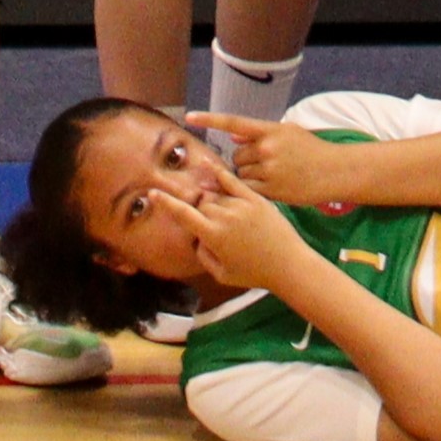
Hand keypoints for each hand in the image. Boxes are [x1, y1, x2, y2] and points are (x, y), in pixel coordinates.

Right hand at [146, 163, 314, 295]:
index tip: (153, 193)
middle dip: (197, 208)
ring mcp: (241, 205)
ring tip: (214, 206)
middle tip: (207, 220)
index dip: (166, 203)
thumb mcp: (221, 273)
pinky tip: (210, 166)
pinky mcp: (257, 199)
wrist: (288, 264)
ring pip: (216, 194)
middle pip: (200, 203)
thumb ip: (203, 254)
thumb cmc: (253, 274)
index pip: (182, 214)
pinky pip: (234, 182)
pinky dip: (221, 174)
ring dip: (210, 198)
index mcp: (213, 235)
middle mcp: (224, 216)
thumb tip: (197, 237)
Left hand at [188, 112, 356, 206]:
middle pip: (236, 156)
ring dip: (248, 177)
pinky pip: (247, 190)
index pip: (234, 122)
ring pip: (240, 174)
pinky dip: (251, 191)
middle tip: (264, 165)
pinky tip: (268, 187)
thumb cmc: (312, 150)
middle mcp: (267, 148)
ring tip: (271, 176)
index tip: (190, 117)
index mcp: (271, 130)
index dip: (210, 119)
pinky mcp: (271, 189)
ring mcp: (269, 169)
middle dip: (244, 161)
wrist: (334, 171)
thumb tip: (232, 134)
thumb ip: (260, 134)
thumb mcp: (289, 133)